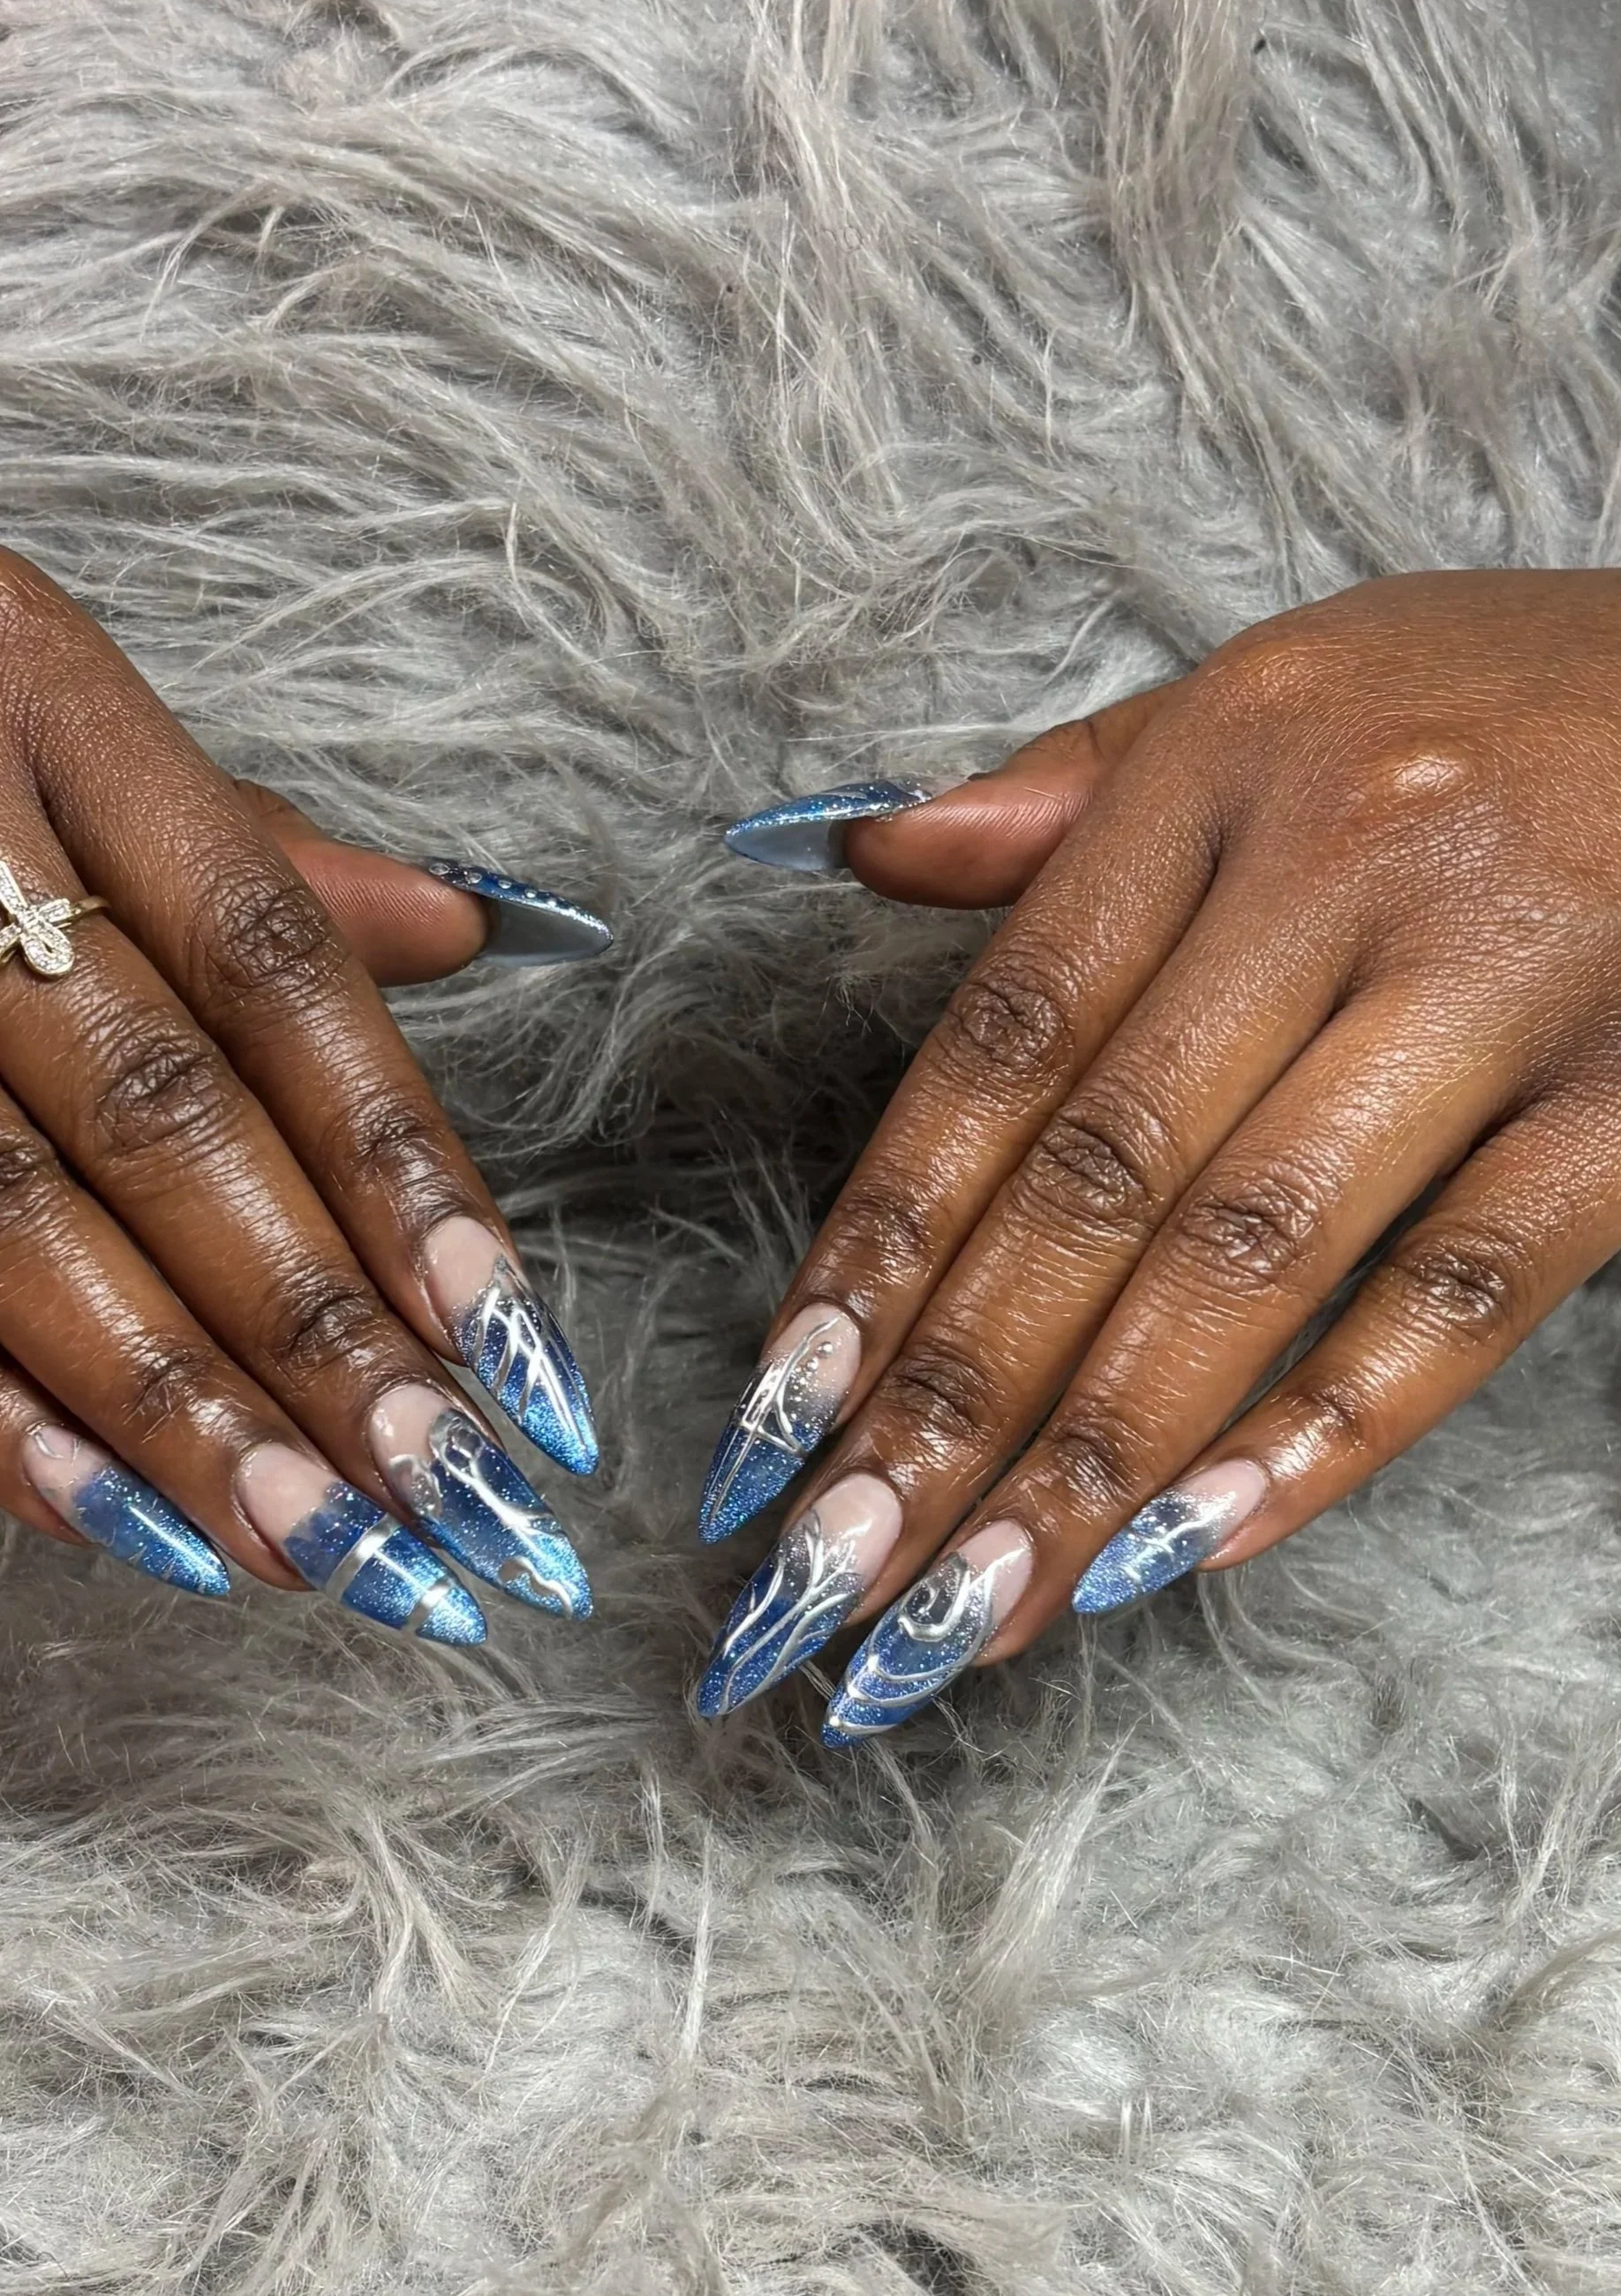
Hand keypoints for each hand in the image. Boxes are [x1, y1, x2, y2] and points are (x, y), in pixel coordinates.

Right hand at [0, 534, 610, 1632]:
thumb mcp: (15, 709)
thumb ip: (231, 843)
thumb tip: (460, 931)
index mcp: (28, 674)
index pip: (265, 957)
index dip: (395, 1157)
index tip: (501, 1330)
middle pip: (153, 1101)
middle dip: (314, 1323)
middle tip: (441, 1488)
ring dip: (170, 1403)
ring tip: (309, 1539)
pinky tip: (100, 1511)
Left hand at [695, 570, 1620, 1736]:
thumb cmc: (1516, 696)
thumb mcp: (1278, 683)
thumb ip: (1066, 788)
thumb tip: (861, 853)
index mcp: (1218, 772)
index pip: (1003, 1043)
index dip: (879, 1240)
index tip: (779, 1415)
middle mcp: (1341, 868)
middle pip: (1097, 1176)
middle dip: (949, 1398)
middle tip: (831, 1576)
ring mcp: (1503, 984)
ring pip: (1253, 1254)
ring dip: (1095, 1457)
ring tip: (975, 1612)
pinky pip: (1465, 1292)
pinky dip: (1329, 1430)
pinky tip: (1197, 1548)